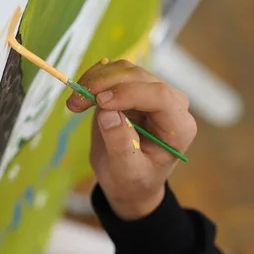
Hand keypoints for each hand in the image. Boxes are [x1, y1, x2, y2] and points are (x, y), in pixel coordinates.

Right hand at [67, 60, 196, 219]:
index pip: (160, 97)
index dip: (130, 94)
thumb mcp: (127, 172)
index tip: (100, 103)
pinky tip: (80, 94)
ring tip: (74, 102)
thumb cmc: (133, 181)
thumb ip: (121, 145)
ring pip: (125, 70)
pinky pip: (115, 73)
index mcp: (179, 127)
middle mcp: (171, 105)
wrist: (129, 182)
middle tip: (75, 102)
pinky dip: (95, 79)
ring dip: (96, 80)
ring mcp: (152, 94)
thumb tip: (108, 113)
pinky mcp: (133, 89)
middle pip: (141, 78)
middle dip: (106, 84)